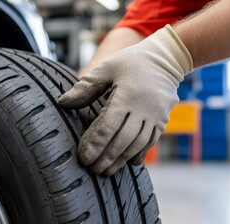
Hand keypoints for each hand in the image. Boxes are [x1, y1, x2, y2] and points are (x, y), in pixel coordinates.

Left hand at [59, 25, 192, 174]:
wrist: (166, 59)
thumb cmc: (132, 62)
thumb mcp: (107, 68)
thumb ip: (85, 87)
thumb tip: (63, 103)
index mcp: (127, 96)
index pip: (108, 126)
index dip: (94, 144)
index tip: (83, 157)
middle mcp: (143, 109)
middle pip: (122, 140)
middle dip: (106, 157)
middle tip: (92, 169)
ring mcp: (155, 117)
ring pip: (137, 145)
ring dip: (121, 160)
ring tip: (107, 171)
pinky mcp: (162, 120)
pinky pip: (150, 142)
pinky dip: (138, 154)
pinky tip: (127, 162)